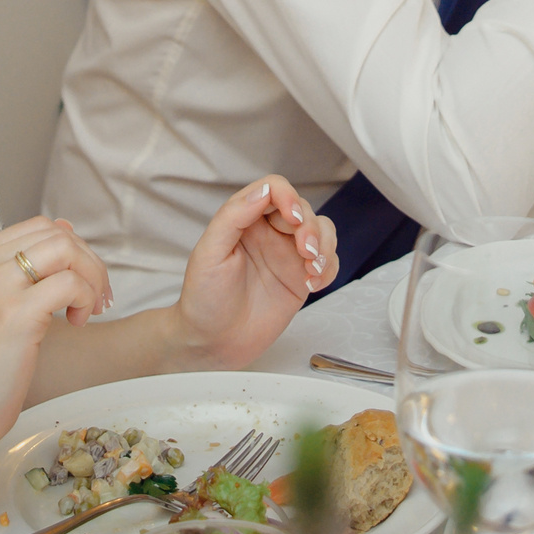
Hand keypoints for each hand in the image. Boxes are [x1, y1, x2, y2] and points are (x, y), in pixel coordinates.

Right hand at [0, 217, 111, 456]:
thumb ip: (25, 268)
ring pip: (66, 250)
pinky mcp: (14, 314)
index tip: (83, 282)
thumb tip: (67, 229)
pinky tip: (77, 324)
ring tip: (89, 310)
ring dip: (92, 278)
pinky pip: (70, 284)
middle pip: (57, 234)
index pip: (40, 226)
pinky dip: (85, 299)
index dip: (73, 250)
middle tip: (98, 299)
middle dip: (90, 262)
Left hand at [171, 178, 337, 369]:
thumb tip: (264, 190)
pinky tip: (313, 285)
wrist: (213, 343)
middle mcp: (269, 233)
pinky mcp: (301, 279)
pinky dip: (330, 268)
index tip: (292, 218)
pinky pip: (328, 262)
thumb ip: (233, 217)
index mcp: (244, 220)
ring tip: (313, 269)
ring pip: (322, 231)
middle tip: (305, 253)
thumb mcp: (210, 254)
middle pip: (303, 209)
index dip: (288, 197)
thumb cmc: (204, 299)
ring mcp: (287, 256)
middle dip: (310, 228)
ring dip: (325, 245)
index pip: (274, 190)